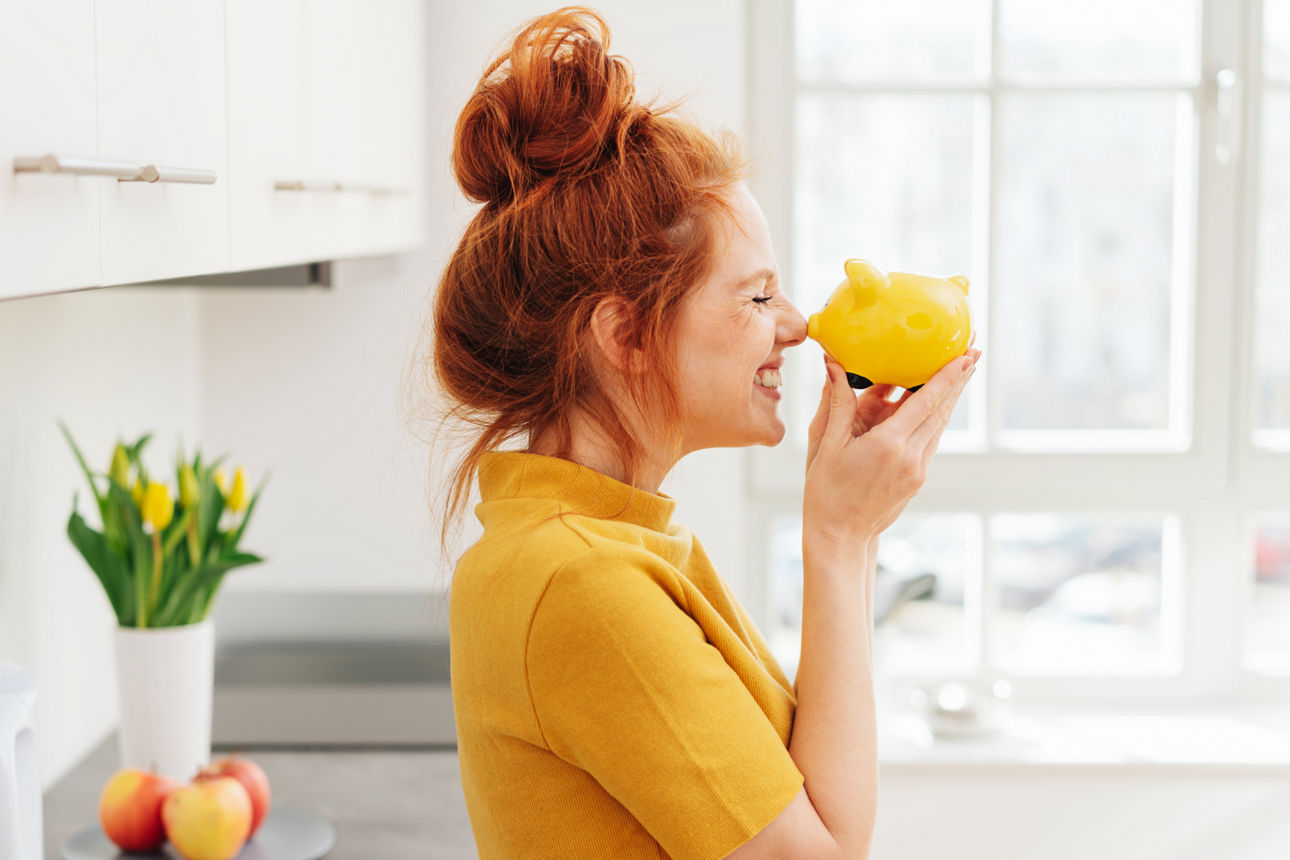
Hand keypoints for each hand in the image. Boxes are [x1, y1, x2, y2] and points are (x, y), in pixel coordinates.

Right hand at [803, 347, 980, 555]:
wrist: (839, 536)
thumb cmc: (826, 491)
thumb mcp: (827, 445)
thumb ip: (837, 402)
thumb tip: (834, 365)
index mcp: (888, 445)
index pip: (926, 402)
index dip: (948, 376)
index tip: (966, 355)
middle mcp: (910, 457)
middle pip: (942, 410)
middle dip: (959, 379)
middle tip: (974, 351)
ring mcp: (918, 470)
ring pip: (940, 425)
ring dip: (951, 398)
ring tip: (962, 371)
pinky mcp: (917, 479)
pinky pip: (930, 440)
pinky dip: (936, 418)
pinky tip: (937, 405)